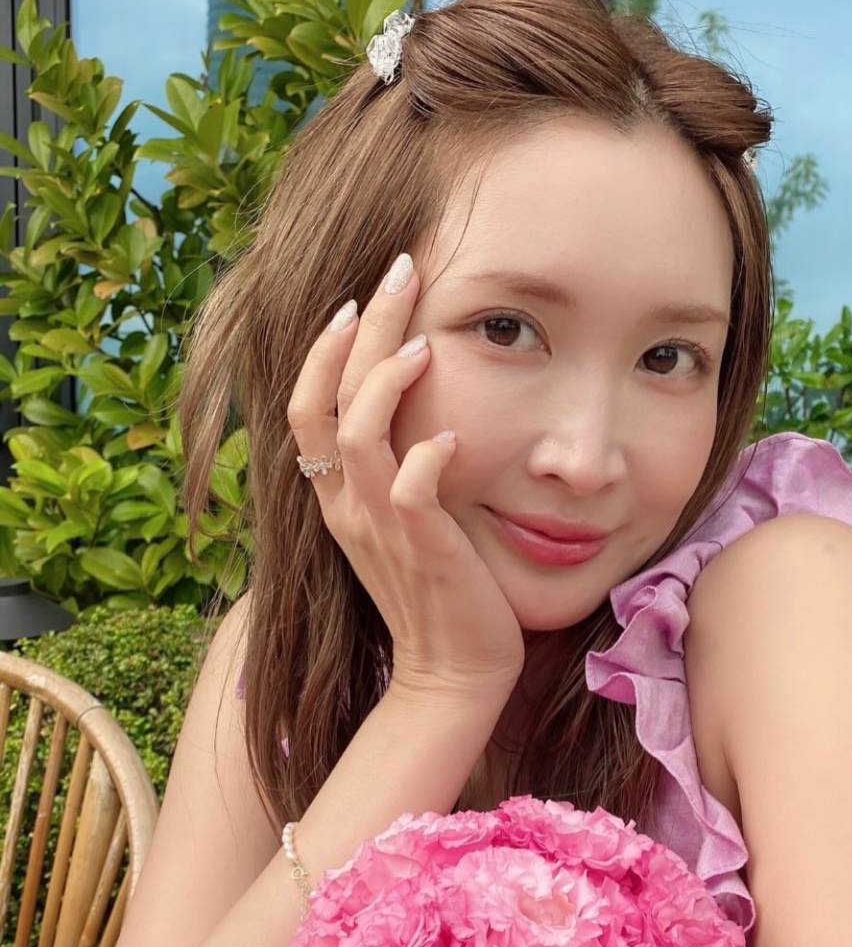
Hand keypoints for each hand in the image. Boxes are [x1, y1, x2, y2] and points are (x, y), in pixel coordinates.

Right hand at [288, 255, 525, 697]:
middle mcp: (346, 505)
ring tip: (422, 339)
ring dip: (384, 379)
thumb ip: (397, 473)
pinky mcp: (422, 549)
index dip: (325, 347)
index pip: (305, 404)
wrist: (452, 676)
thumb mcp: (404, 526)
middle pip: (324, 399)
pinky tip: (451, 435)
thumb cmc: (441, 597)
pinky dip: (428, 457)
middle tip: (399, 271)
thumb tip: (420, 417)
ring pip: (356, 434)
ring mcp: (378, 528)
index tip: (359, 296)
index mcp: (337, 496)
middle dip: (359, 327)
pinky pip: (411, 492)